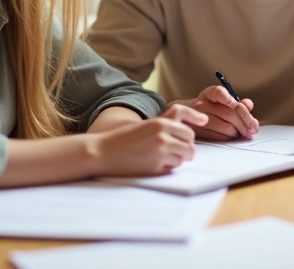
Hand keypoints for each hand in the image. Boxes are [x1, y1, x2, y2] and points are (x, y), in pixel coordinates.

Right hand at [89, 104, 207, 175]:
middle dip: (186, 152)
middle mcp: (163, 137)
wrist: (103, 152)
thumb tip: (188, 137)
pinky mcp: (154, 168)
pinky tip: (155, 164)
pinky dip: (167, 168)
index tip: (181, 143)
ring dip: (176, 160)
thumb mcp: (147, 125)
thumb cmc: (124, 138)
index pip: (189, 134)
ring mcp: (160, 153)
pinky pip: (171, 169)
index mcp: (162, 123)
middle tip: (176, 154)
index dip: (187, 140)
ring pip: (182, 160)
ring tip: (163, 159)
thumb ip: (167, 128)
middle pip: (190, 148)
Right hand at [171, 86, 258, 140]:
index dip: (228, 98)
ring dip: (238, 131)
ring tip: (242, 132)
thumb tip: (249, 104)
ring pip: (226, 126)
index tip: (235, 104)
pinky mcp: (198, 133)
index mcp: (209, 94)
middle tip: (253, 129)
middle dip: (245, 122)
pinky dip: (229, 137)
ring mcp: (198, 120)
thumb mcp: (221, 103)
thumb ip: (237, 103)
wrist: (184, 120)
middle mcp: (201, 105)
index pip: (218, 92)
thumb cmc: (209, 111)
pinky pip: (219, 136)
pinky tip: (232, 136)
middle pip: (229, 113)